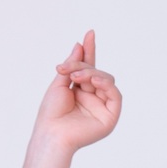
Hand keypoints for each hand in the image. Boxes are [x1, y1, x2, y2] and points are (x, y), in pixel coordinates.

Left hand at [34, 30, 121, 152]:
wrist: (51, 134)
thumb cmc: (51, 114)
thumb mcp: (59, 84)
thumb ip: (72, 65)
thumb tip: (80, 45)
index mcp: (80, 92)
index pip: (88, 68)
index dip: (89, 51)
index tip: (89, 33)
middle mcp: (93, 98)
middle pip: (96, 71)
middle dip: (83, 66)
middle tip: (68, 69)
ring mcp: (102, 107)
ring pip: (106, 79)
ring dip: (91, 74)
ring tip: (76, 78)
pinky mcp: (110, 116)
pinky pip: (115, 94)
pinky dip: (106, 84)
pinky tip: (93, 81)